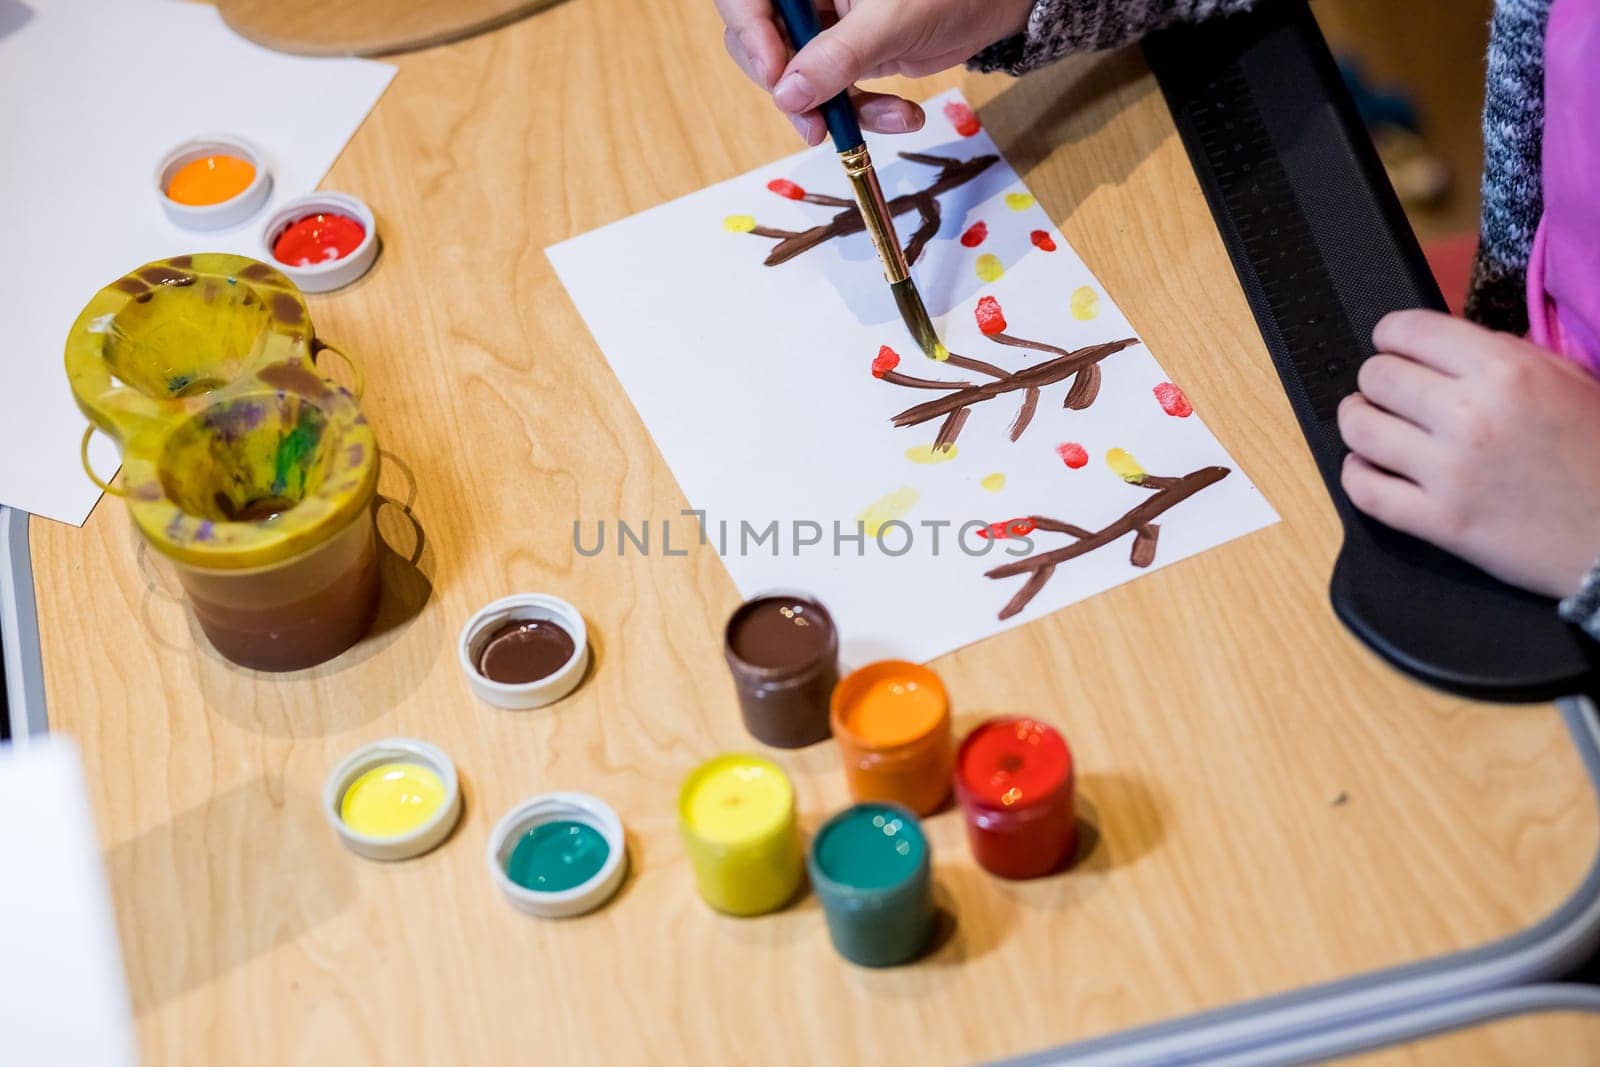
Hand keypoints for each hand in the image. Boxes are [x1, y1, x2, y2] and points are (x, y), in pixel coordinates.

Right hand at [713, 0, 1033, 143]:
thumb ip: (840, 55)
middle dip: (788, 88)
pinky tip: (903, 116)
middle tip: (812, 124)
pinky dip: (864, 115)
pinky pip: (834, 94)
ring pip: (796, 77)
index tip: (774, 74)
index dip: (749, 31)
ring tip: (877, 122)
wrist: (1000, 1)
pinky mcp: (847, 56)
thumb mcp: (894, 19)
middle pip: (759, 40)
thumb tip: (788, 94)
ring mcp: (825, 25)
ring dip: (833, 111)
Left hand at [1337, 309, 1599, 598]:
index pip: (1409, 331)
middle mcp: (1471, 415)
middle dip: (1377, 380)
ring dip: (1358, 422)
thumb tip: (1447, 346)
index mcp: (1506, 371)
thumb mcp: (1570, 381)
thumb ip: (1509, 354)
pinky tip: (1368, 467)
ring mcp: (1451, 472)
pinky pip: (1365, 490)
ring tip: (1370, 423)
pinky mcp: (1440, 522)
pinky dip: (1356, 474)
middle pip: (1376, 377)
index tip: (1391, 345)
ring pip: (1360, 429)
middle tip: (1388, 391)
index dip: (1391, 335)